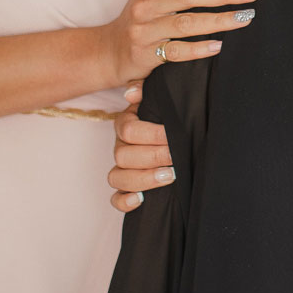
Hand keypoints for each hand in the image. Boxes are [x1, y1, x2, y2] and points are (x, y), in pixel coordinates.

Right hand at [94, 0, 261, 87]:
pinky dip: (199, 48)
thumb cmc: (144, 19)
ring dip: (220, 20)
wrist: (108, 51)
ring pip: (186, 23)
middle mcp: (145, 3)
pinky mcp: (144, 54)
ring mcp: (143, 29)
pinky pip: (176, 52)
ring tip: (246, 17)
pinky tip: (220, 46)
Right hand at [107, 82, 172, 211]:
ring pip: (117, 177)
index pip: (128, 130)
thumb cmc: (167, 116)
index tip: (172, 136)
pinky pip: (116, 199)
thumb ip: (146, 90)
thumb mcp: (159, 100)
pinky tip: (140, 200)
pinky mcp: (126, 188)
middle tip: (175, 157)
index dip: (151, 134)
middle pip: (122, 155)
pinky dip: (124, 202)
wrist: (177, 134)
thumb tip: (132, 93)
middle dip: (152, 157)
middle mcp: (121, 146)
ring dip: (143, 179)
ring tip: (169, 176)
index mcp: (127, 124)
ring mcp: (121, 168)